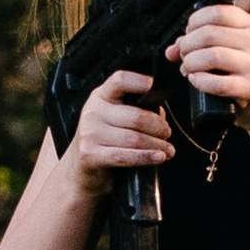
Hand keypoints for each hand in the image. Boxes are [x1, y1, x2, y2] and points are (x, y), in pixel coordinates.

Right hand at [67, 66, 173, 188]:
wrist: (81, 168)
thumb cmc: (105, 141)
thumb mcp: (115, 118)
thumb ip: (135, 109)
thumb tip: (160, 113)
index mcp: (101, 96)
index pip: (120, 81)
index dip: (141, 82)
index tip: (157, 89)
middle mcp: (93, 112)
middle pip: (136, 116)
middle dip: (159, 127)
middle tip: (167, 133)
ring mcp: (90, 133)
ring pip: (134, 138)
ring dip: (157, 145)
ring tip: (168, 149)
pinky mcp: (90, 154)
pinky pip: (125, 156)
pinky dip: (146, 157)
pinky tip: (159, 157)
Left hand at [171, 0, 249, 120]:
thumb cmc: (244, 72)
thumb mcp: (231, 49)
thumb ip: (202, 43)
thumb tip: (171, 49)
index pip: (217, 12)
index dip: (194, 21)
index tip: (188, 33)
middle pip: (209, 34)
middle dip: (187, 45)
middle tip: (184, 55)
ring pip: (211, 56)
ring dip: (190, 63)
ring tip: (187, 69)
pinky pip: (217, 83)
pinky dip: (200, 81)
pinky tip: (196, 80)